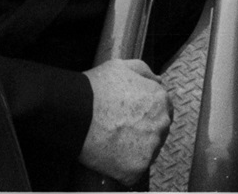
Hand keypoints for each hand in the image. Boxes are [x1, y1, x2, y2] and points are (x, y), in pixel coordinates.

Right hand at [79, 58, 169, 183]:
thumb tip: (158, 81)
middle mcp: (161, 125)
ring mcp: (151, 148)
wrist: (75, 113)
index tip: (130, 116)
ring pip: (147, 152)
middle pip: (157, 132)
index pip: (163, 110)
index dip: (145, 113)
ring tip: (113, 141)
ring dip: (135, 149)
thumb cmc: (95, 89)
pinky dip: (124, 166)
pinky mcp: (137, 168)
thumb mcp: (121, 66)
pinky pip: (134, 170)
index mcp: (160, 101)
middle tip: (119, 128)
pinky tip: (109, 154)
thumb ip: (145, 72)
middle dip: (143, 131)